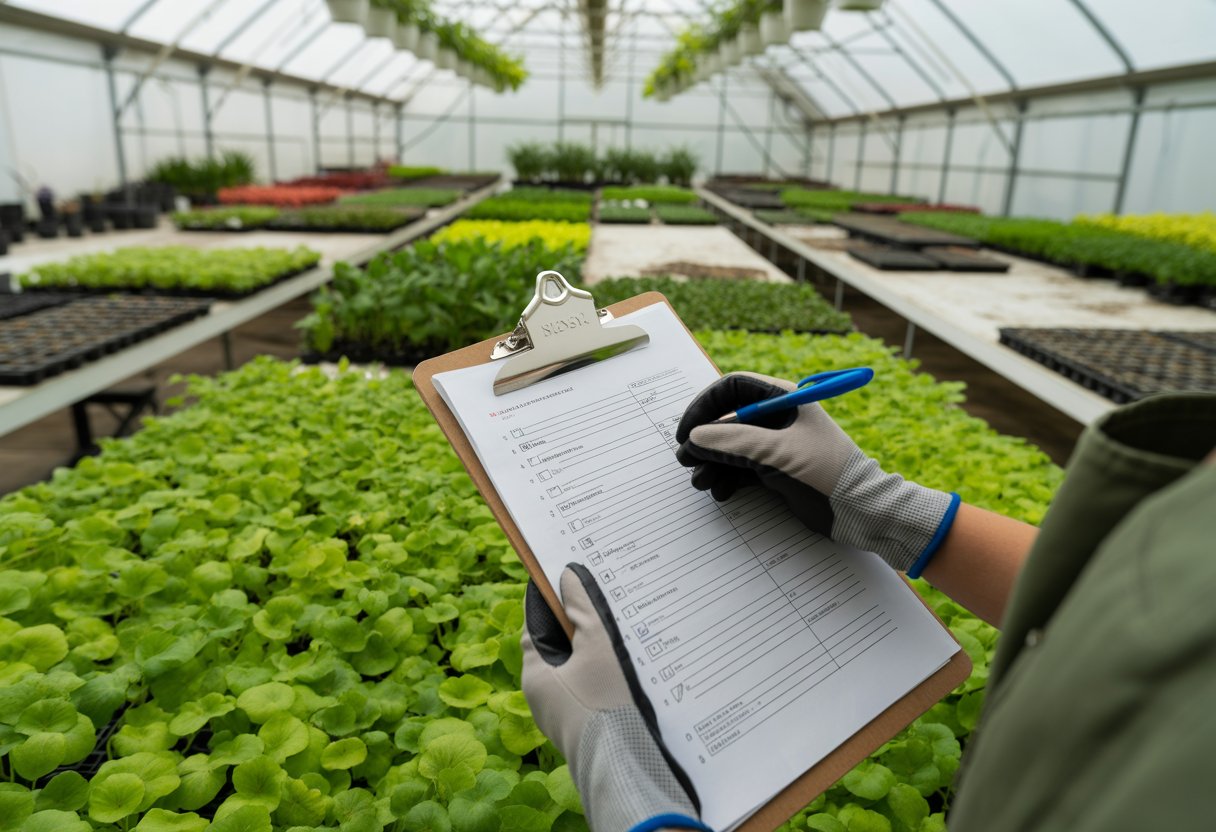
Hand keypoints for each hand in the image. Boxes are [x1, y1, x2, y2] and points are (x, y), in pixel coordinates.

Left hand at [521, 565, 709, 831]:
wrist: (624, 764)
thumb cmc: (605, 702)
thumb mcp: (597, 646)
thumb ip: (582, 609)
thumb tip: (566, 576)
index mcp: (534, 676)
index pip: (533, 627)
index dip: (546, 602)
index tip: (559, 579)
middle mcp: (542, 697)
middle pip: (554, 649)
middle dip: (572, 625)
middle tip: (593, 598)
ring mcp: (561, 715)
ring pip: (571, 671)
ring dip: (588, 650)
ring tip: (613, 625)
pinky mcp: (582, 726)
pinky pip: (585, 690)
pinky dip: (597, 673)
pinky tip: (621, 663)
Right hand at [675, 372, 959, 574]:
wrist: (861, 510)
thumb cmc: (827, 472)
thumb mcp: (778, 452)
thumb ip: (734, 442)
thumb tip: (695, 437)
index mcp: (783, 398)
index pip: (732, 389)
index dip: (705, 406)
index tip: (688, 431)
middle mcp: (777, 418)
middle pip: (728, 419)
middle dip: (705, 441)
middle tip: (685, 462)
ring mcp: (777, 445)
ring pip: (732, 447)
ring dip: (713, 463)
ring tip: (701, 483)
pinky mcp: (777, 470)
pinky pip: (742, 468)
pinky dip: (728, 478)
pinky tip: (721, 493)